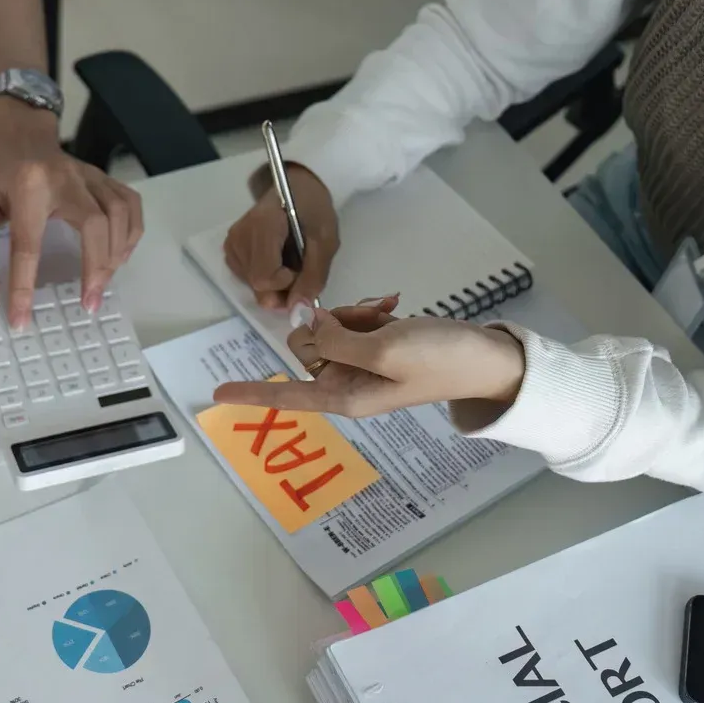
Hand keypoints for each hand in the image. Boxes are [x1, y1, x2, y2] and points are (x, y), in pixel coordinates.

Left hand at [0, 97, 143, 327]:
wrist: (20, 127)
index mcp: (28, 186)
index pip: (28, 244)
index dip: (24, 285)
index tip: (22, 319)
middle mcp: (66, 179)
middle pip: (96, 225)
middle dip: (97, 268)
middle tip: (89, 303)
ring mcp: (90, 176)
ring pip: (120, 214)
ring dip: (117, 254)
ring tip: (103, 283)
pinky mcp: (105, 177)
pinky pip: (130, 204)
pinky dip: (132, 232)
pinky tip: (120, 255)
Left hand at [212, 297, 526, 416]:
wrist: (486, 358)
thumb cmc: (438, 360)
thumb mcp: (382, 348)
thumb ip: (337, 339)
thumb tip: (308, 327)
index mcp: (345, 395)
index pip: (288, 394)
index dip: (253, 392)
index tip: (217, 396)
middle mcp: (347, 383)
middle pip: (306, 348)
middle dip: (331, 324)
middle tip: (369, 320)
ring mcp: (363, 364)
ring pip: (329, 329)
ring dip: (354, 314)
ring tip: (389, 314)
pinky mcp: (378, 346)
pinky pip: (351, 322)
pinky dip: (368, 311)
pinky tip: (393, 306)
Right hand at [223, 164, 339, 315]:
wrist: (296, 187)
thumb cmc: (313, 208)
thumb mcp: (325, 241)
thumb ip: (313, 277)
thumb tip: (298, 311)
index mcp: (262, 226)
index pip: (264, 278)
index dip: (286, 284)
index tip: (302, 269)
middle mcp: (239, 236)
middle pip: (257, 285)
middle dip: (282, 289)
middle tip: (300, 272)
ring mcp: (232, 243)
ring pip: (252, 286)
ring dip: (275, 284)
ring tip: (289, 261)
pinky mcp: (231, 249)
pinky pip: (247, 279)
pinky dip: (265, 278)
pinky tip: (276, 261)